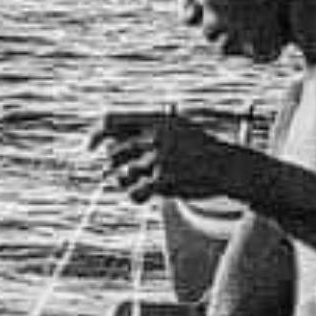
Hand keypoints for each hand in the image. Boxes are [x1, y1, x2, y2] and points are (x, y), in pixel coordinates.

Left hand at [94, 107, 231, 203]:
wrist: (227, 166)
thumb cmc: (198, 148)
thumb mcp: (175, 128)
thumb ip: (145, 130)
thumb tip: (109, 138)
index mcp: (154, 120)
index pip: (111, 121)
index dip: (95, 134)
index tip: (89, 147)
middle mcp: (154, 137)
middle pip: (113, 152)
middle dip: (110, 166)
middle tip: (111, 173)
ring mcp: (159, 159)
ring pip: (122, 175)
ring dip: (123, 182)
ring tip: (133, 184)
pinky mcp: (163, 180)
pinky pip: (134, 192)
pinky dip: (134, 195)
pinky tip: (140, 195)